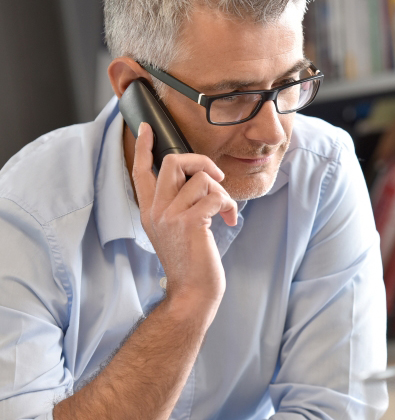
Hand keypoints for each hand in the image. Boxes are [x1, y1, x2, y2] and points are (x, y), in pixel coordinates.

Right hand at [133, 122, 236, 314]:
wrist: (192, 291)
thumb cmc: (190, 260)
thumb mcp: (174, 229)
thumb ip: (177, 203)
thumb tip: (198, 177)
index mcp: (150, 211)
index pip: (141, 171)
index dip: (145, 147)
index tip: (147, 128)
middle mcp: (156, 210)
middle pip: (174, 162)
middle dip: (202, 161)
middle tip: (216, 176)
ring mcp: (170, 216)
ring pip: (202, 179)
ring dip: (222, 192)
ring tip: (224, 210)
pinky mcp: (189, 222)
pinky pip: (215, 195)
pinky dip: (228, 204)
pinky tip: (228, 219)